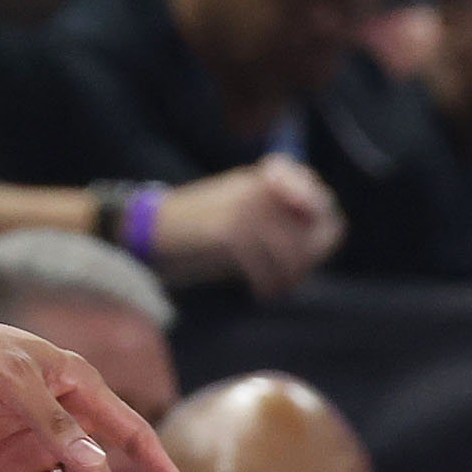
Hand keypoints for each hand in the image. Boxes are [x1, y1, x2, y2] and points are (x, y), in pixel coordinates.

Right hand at [150, 154, 343, 296]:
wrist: (148, 229)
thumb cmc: (194, 227)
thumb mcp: (237, 210)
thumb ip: (273, 216)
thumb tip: (316, 243)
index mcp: (261, 179)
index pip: (319, 197)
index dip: (324, 227)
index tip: (312, 253)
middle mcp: (256, 188)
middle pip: (314, 224)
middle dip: (309, 256)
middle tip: (294, 277)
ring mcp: (242, 208)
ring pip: (291, 247)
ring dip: (288, 275)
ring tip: (276, 288)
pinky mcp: (226, 233)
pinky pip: (263, 263)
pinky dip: (266, 283)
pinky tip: (260, 292)